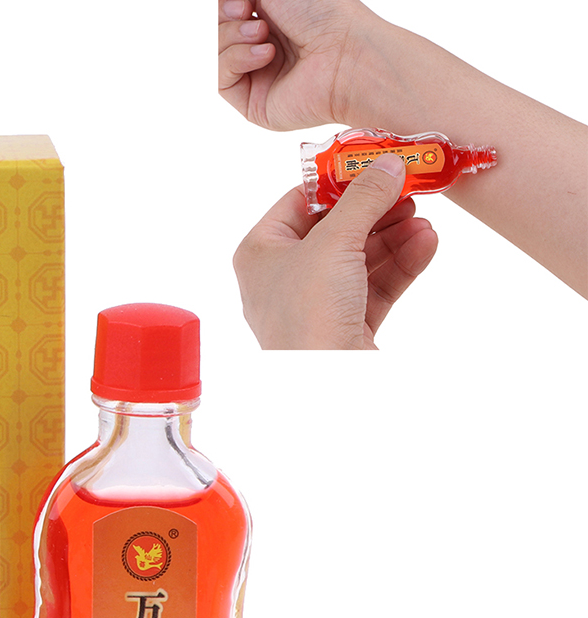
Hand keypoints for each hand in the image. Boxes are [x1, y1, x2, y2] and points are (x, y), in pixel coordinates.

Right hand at [218, 0, 373, 130]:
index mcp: (274, 16)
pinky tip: (264, 56)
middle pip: (220, 31)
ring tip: (263, 35)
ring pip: (218, 54)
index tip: (243, 0)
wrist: (343, 53)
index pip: (231, 11)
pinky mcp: (253, 104)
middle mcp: (265, 46)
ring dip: (233, 37)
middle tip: (248, 10)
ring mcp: (257, 76)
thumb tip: (228, 3)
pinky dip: (236, 60)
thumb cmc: (323, 14)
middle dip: (229, 18)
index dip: (228, 4)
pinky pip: (222, 80)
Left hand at [233, 154, 437, 348]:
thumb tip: (388, 166)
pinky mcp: (344, 325)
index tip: (375, 162)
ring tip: (422, 218)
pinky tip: (426, 243)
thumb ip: (363, 198)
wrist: (327, 385)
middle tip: (409, 188)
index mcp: (260, 252)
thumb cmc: (308, 314)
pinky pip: (375, 285)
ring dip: (393, 236)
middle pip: (334, 228)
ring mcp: (314, 303)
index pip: (299, 201)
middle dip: (374, 209)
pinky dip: (400, 264)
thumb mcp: (334, 241)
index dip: (337, 181)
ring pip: (358, 257)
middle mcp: (282, 277)